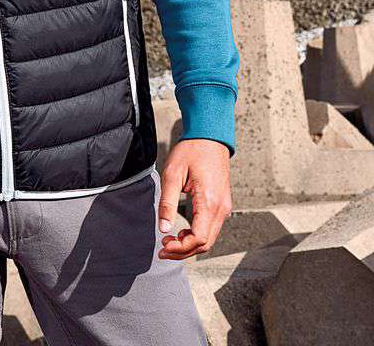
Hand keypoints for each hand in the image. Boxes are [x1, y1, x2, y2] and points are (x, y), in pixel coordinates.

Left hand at [156, 139, 231, 259]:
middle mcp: (221, 209)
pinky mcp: (222, 204)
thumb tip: (163, 229)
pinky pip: (211, 228)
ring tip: (170, 241)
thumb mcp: (173, 174)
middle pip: (205, 244)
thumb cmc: (191, 151)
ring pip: (209, 238)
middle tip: (163, 249)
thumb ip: (167, 203)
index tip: (163, 245)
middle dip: (183, 251)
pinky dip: (197, 236)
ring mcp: (224, 207)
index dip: (180, 248)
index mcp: (209, 202)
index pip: (198, 239)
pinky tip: (182, 232)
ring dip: (190, 245)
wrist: (210, 137)